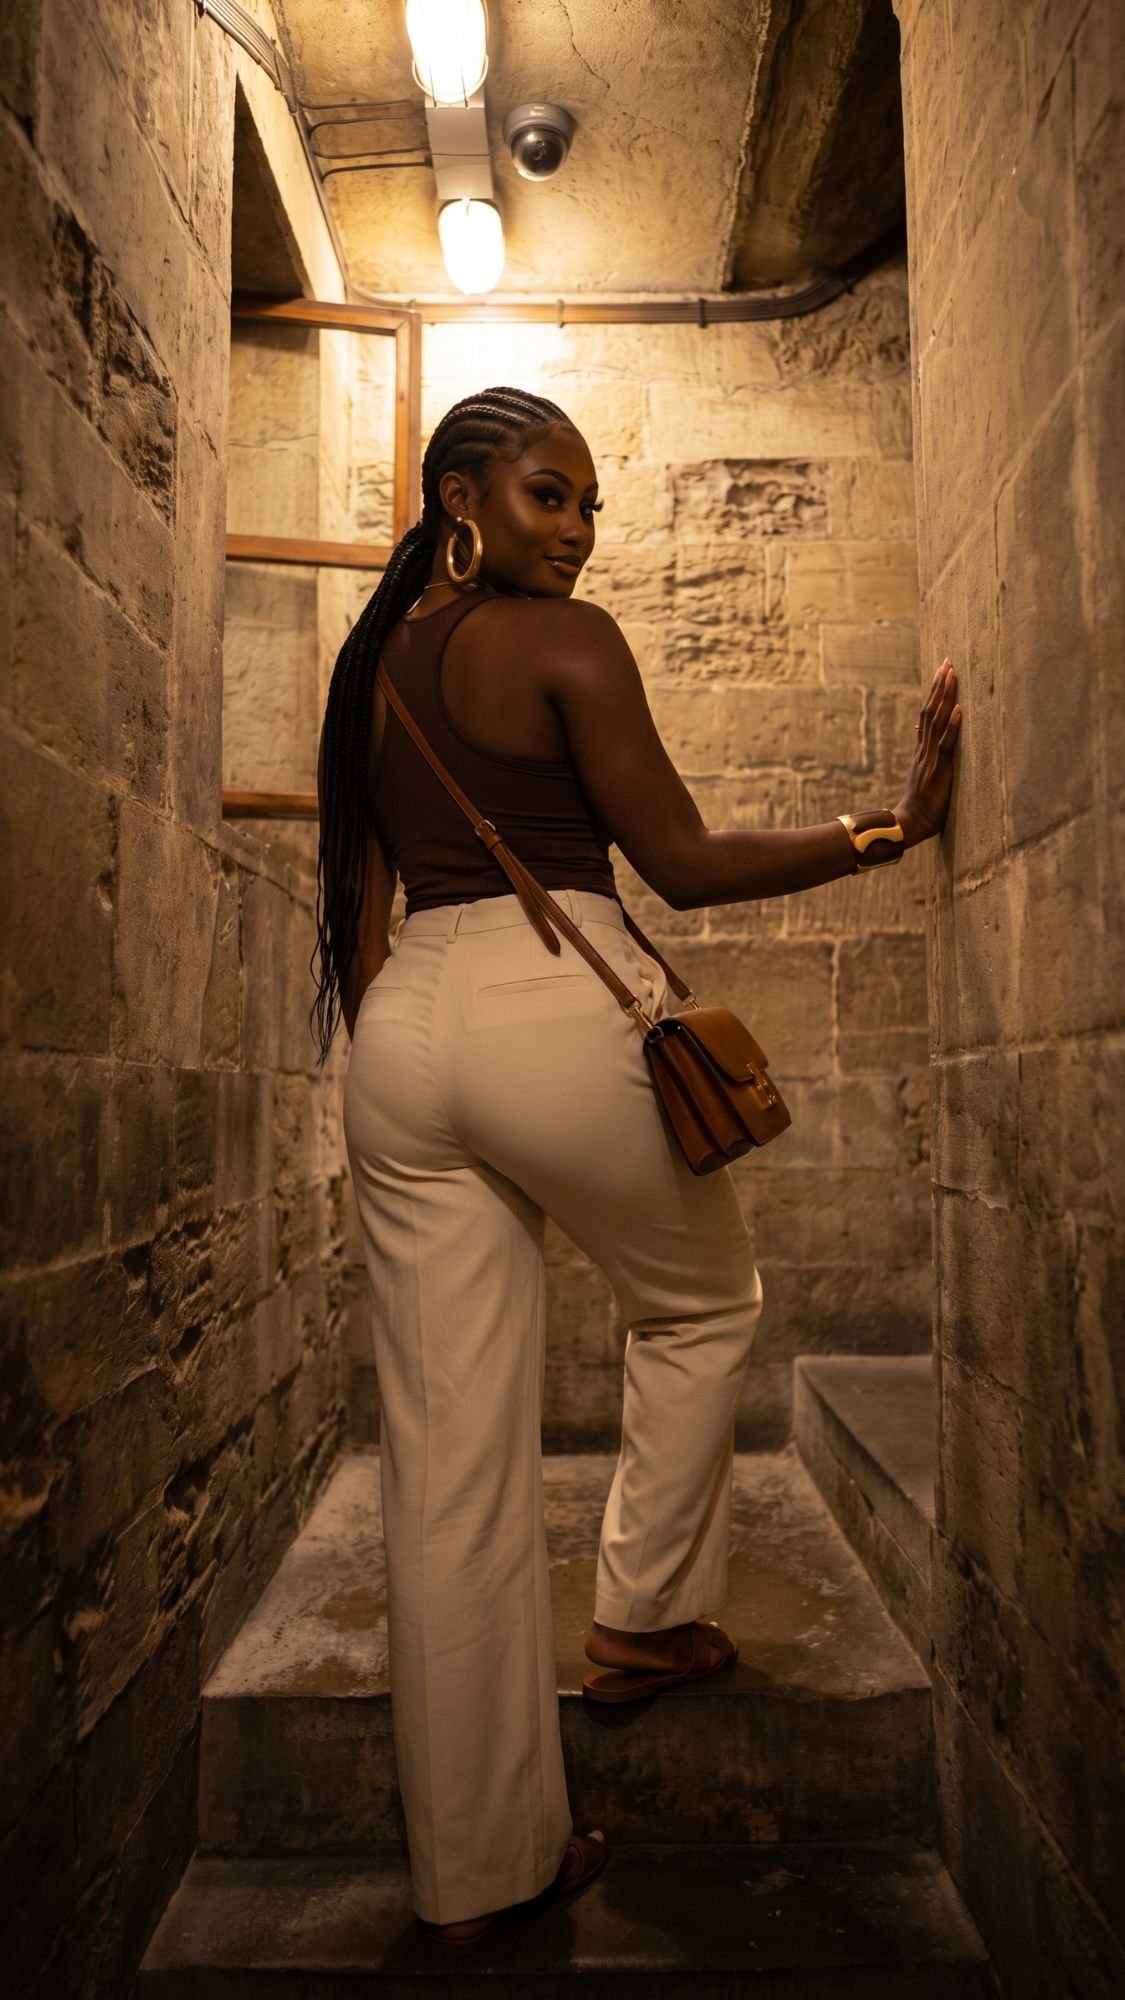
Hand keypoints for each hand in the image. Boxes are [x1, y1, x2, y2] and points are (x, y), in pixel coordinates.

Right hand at [895, 659, 960, 845]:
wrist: (909, 824)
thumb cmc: (920, 804)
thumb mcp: (923, 774)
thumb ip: (926, 753)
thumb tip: (923, 731)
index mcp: (923, 750)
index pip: (928, 714)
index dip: (935, 692)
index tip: (942, 670)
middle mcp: (925, 749)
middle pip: (931, 710)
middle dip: (940, 686)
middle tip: (947, 662)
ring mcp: (931, 758)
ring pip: (937, 721)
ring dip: (945, 697)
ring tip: (952, 675)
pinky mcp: (939, 770)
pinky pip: (946, 744)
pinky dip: (952, 726)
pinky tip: (959, 710)